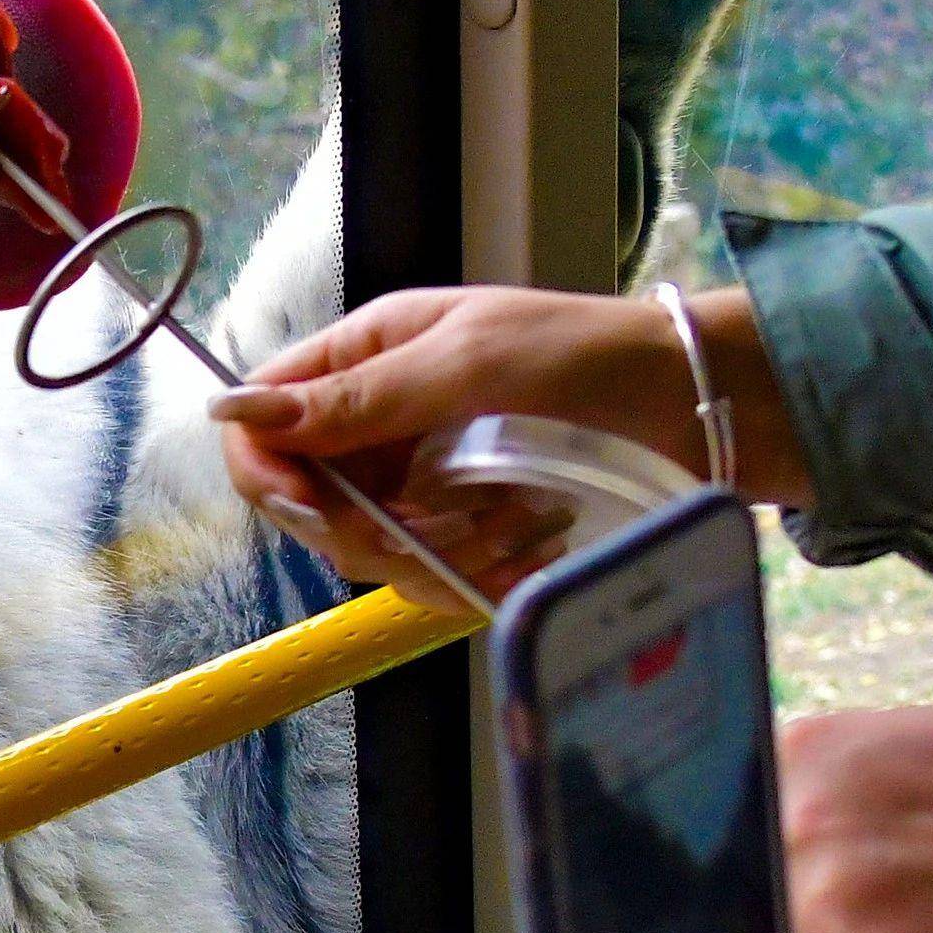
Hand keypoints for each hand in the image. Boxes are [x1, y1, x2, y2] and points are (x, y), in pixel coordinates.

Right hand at [209, 285, 803, 595]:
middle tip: (431, 533)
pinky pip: (428, 577)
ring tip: (510, 528)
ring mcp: (422, 479)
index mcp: (369, 355)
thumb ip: (358, 398)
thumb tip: (239, 412)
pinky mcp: (465, 528)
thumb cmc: (587, 359)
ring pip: (368, 551)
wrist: (693, 403)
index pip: (264, 419)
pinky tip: (525, 552)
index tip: (316, 510)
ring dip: (430, 554)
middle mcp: (383, 420)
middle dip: (361, 529)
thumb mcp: (468, 365)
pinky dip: (469, 576)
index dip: (269, 470)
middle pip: (308, 501)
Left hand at [776, 700, 932, 932]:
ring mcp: (832, 900)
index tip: (819, 897)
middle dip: (820, 932)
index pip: (744, 842)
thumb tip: (806, 826)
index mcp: (806, 752)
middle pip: (766, 915)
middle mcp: (798, 820)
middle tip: (899, 931)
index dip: (785, 879)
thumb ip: (852, 783)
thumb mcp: (926, 740)